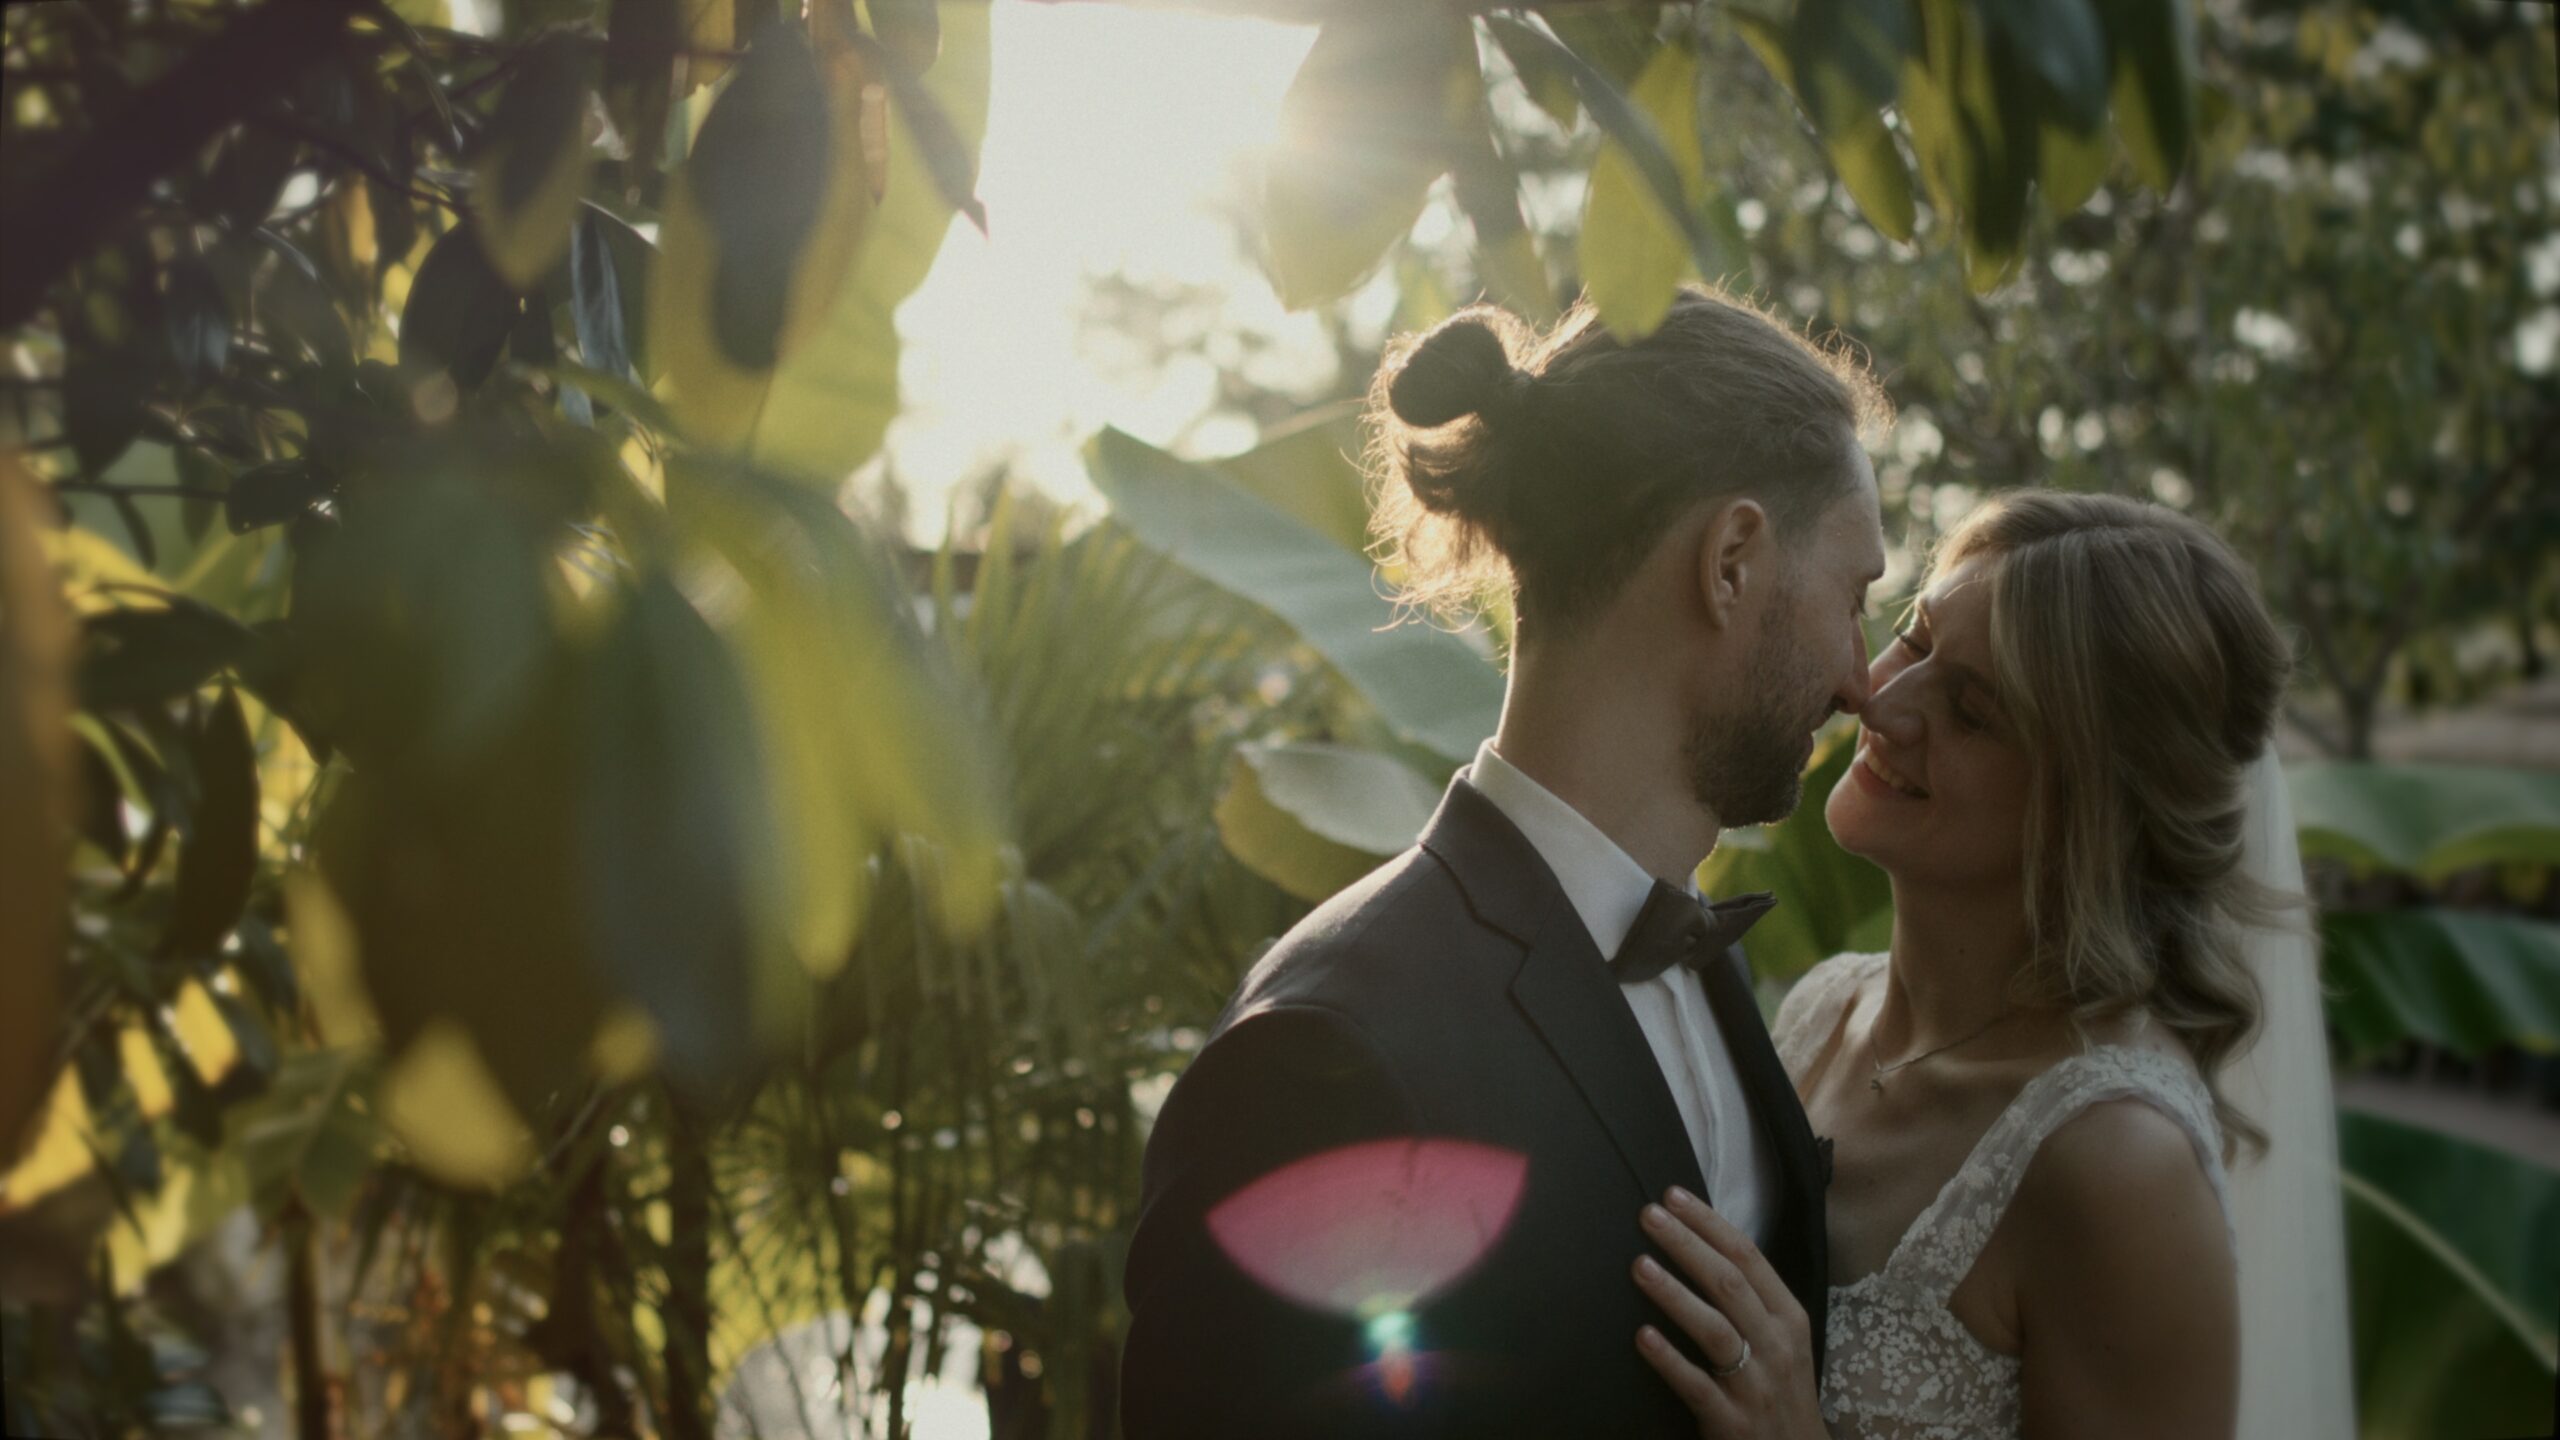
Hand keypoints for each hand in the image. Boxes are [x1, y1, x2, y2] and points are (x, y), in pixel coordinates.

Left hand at [1634, 1188, 1827, 1439]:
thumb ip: (1750, 1300)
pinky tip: (1643, 1337)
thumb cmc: (1781, 1391)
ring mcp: (1755, 1385)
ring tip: (1639, 1266)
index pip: (1749, 1258)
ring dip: (1675, 1294)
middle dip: (1687, 1245)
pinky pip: (1697, 1387)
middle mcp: (1776, 1345)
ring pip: (1715, 1330)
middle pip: (1729, 1284)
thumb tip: (1701, 1247)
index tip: (1674, 1196)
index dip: (1709, 1225)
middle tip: (1648, 1215)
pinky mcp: (1732, 1422)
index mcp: (1788, 1318)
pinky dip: (1670, 1360)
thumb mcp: (1780, 1341)